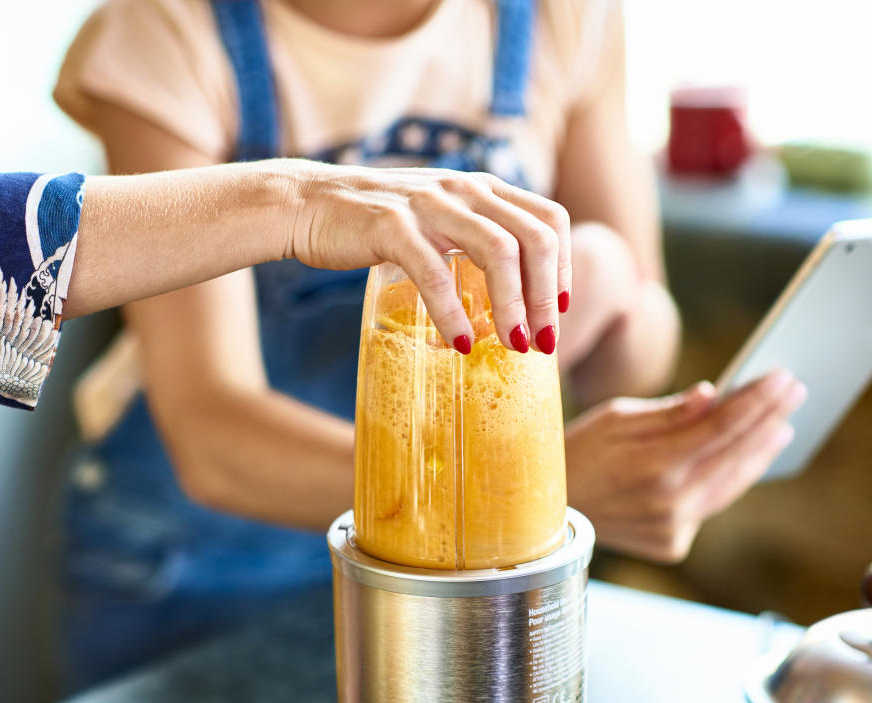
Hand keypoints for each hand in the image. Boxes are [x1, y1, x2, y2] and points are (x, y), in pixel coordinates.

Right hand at [285, 161, 569, 353]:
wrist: (307, 202)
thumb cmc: (372, 221)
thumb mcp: (434, 217)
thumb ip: (468, 237)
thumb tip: (505, 291)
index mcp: (479, 188)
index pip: (549, 218)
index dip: (564, 267)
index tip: (558, 311)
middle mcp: (463, 190)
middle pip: (534, 238)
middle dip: (546, 296)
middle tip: (543, 342)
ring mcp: (429, 205)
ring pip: (497, 252)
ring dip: (513, 306)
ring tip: (513, 346)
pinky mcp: (391, 226)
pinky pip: (436, 272)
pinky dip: (453, 312)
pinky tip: (459, 343)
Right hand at [565, 370, 805, 562]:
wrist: (544, 512)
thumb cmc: (574, 454)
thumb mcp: (612, 419)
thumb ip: (667, 412)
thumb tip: (713, 396)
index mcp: (652, 465)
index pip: (722, 427)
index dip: (757, 400)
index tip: (783, 378)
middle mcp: (669, 501)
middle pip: (735, 455)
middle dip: (768, 420)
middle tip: (794, 392)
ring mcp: (673, 528)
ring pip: (732, 485)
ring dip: (759, 453)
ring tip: (781, 427)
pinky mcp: (672, 544)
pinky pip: (711, 505)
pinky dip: (730, 480)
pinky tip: (746, 459)